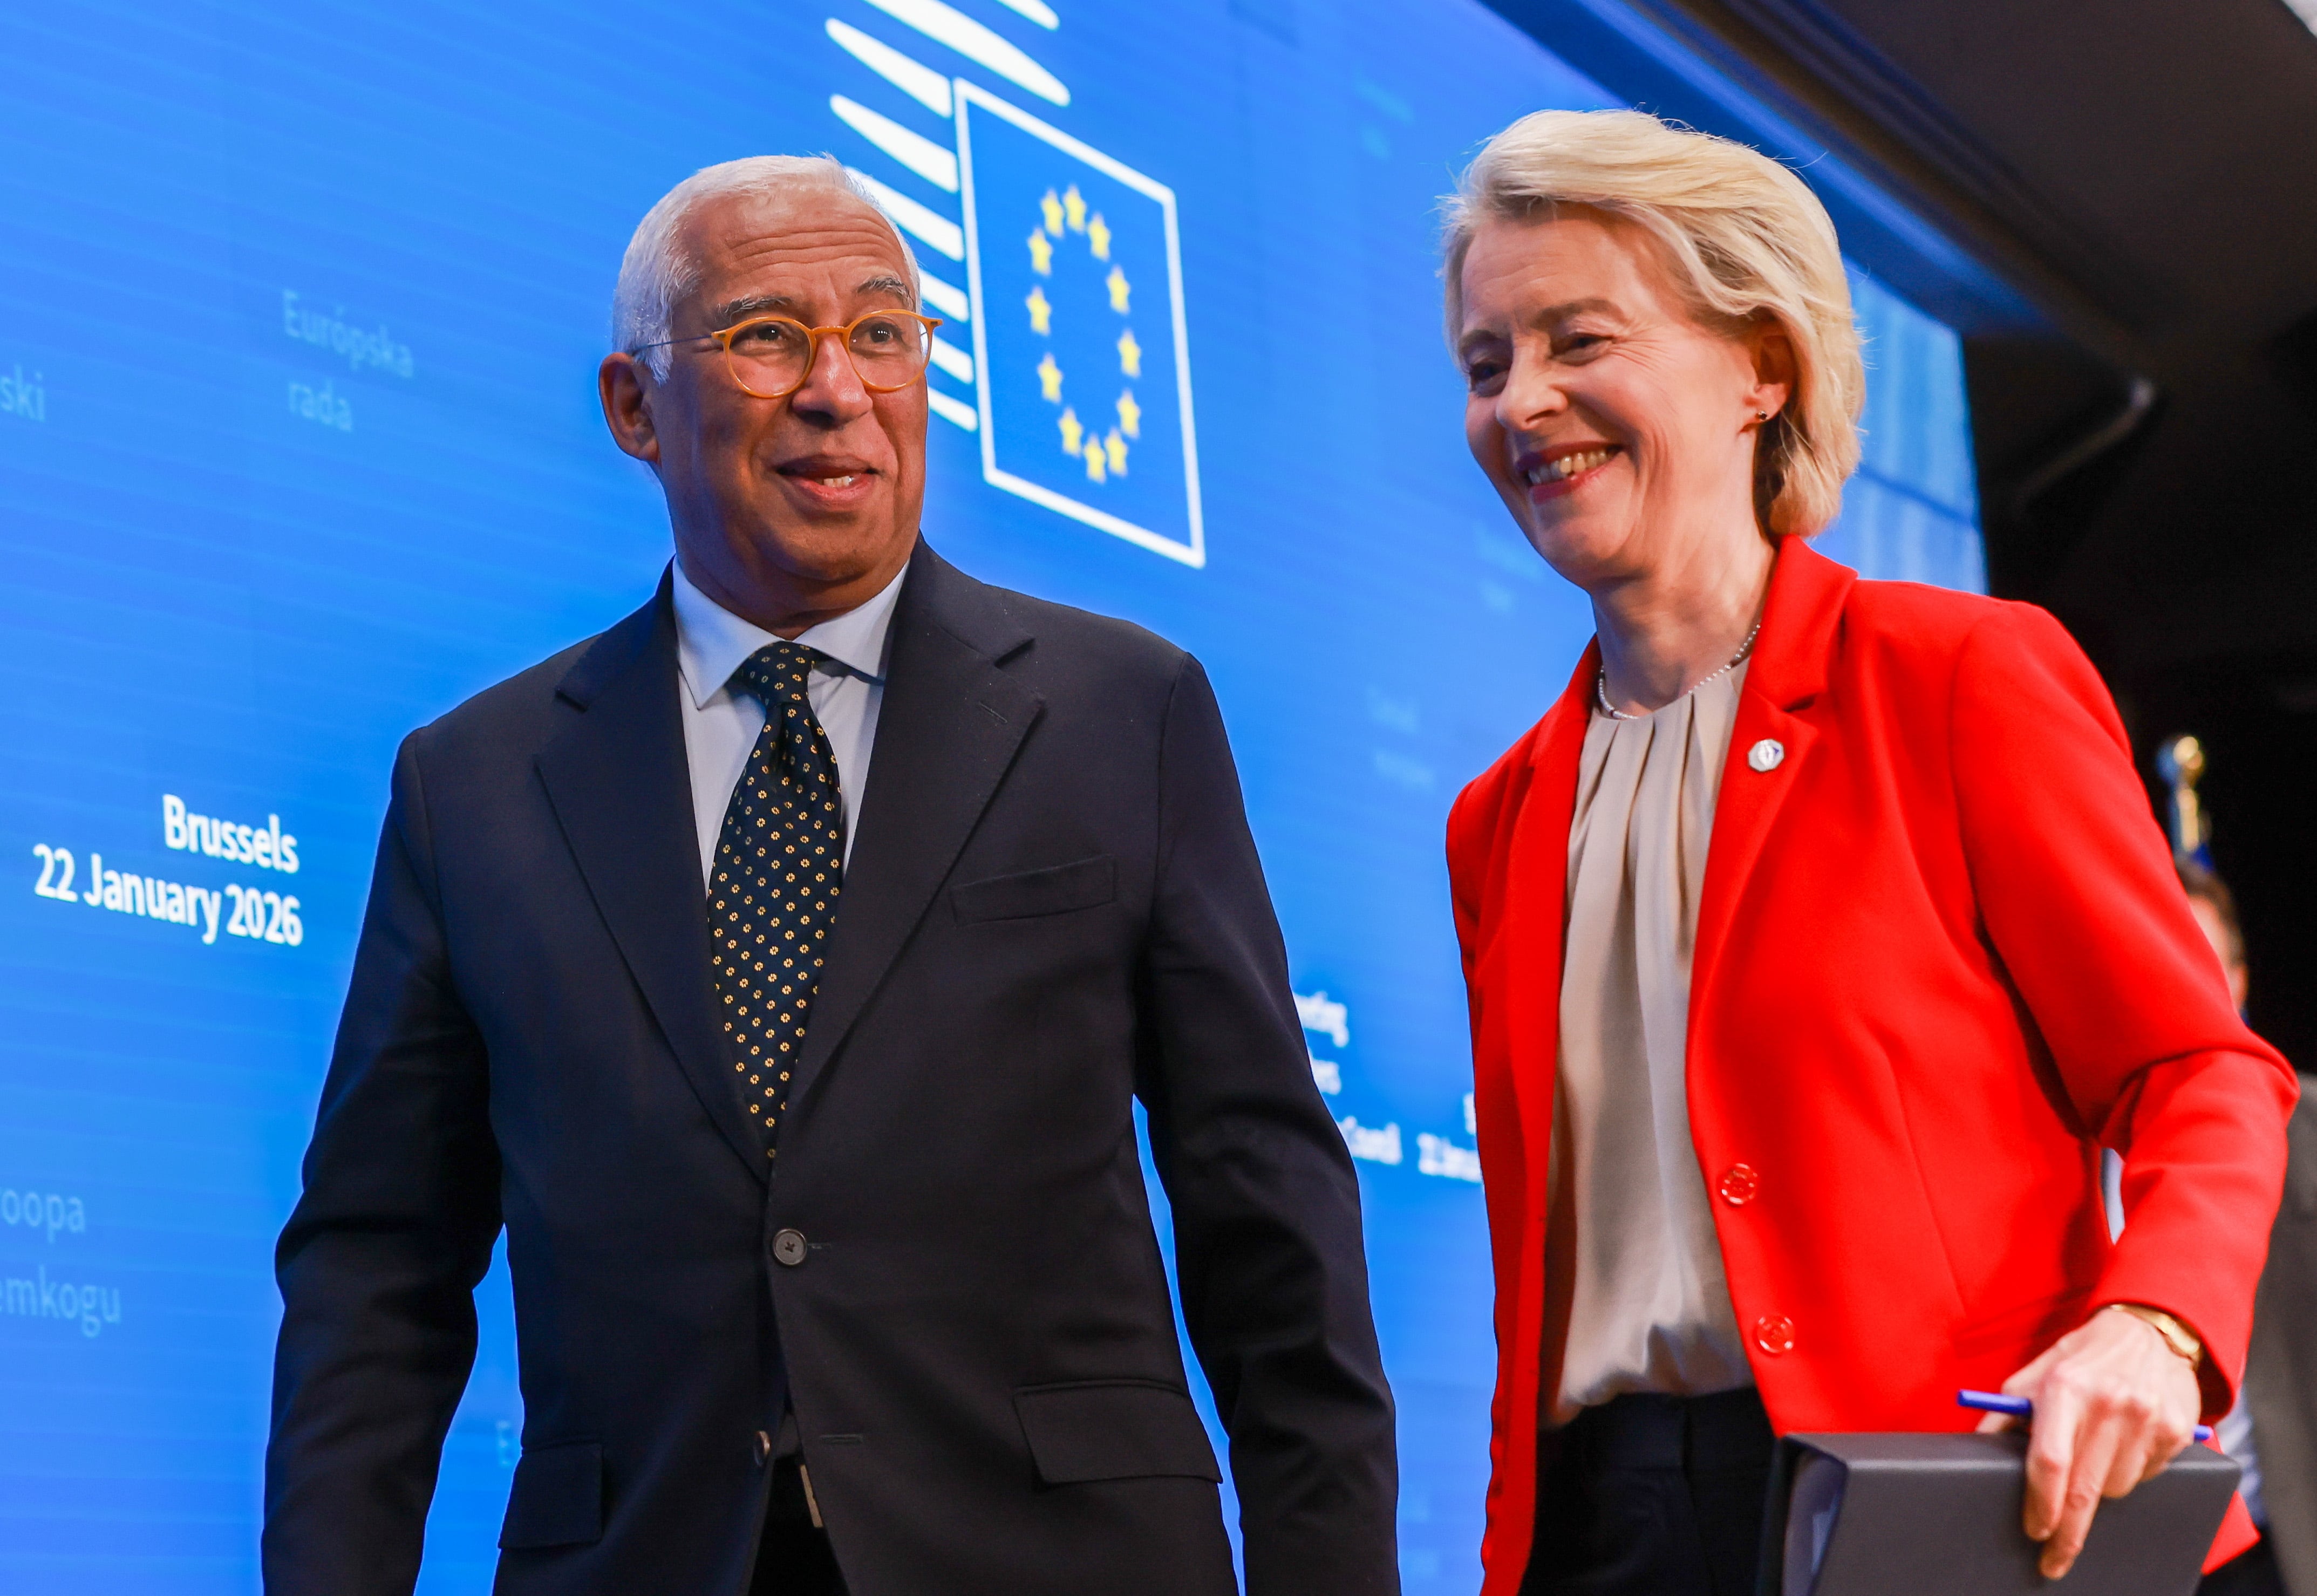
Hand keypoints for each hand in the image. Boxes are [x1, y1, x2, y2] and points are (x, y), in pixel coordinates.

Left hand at [1976, 1307, 2201, 1578]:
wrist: (2147, 1332)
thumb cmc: (2081, 1358)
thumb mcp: (2034, 1375)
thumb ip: (2005, 1415)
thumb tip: (1975, 1450)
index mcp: (2065, 1388)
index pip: (2050, 1461)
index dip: (2041, 1504)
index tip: (2034, 1531)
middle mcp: (2109, 1403)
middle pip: (2085, 1489)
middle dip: (2068, 1532)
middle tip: (2053, 1558)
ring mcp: (2146, 1418)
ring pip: (2117, 1489)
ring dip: (2099, 1492)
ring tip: (2092, 1461)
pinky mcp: (2177, 1430)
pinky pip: (2147, 1477)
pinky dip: (2130, 1474)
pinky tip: (2122, 1448)